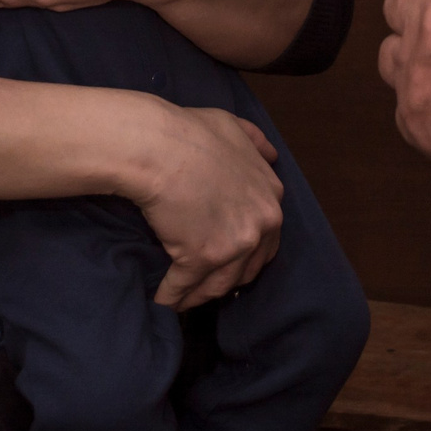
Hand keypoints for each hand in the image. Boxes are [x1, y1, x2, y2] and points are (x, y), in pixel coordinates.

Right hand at [129, 103, 284, 307]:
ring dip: (201, 295)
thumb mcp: (234, 127)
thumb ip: (256, 142)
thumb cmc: (191, 131)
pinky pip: (183, 287)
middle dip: (229, 277)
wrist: (159, 146)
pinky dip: (172, 298)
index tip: (230, 255)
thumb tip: (271, 155)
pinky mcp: (201, 259)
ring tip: (186, 300)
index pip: (267, 237)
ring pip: (219, 284)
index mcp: (272, 196)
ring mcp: (234, 245)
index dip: (247, 250)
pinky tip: (163, 304)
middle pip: (248, 267)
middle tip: (209, 282)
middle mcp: (261, 224)